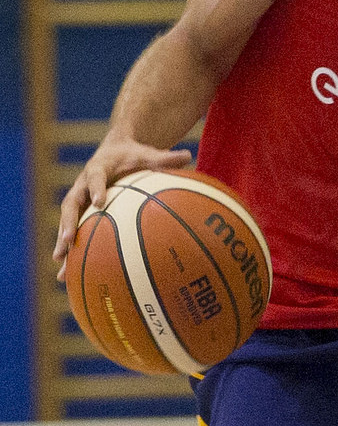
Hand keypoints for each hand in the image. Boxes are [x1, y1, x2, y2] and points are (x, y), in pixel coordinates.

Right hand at [53, 139, 193, 277]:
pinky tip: (68, 274)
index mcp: (98, 168)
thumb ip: (164, 158)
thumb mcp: (148, 154)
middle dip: (68, 221)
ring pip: (67, 221)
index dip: (96, 188)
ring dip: (63, 241)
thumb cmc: (133, 155)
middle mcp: (82, 185)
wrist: (115, 151)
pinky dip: (71, 251)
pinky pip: (73, 230)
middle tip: (68, 238)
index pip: (94, 177)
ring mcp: (79, 199)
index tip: (99, 202)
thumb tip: (188, 155)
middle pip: (70, 203)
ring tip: (60, 262)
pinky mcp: (80, 211)